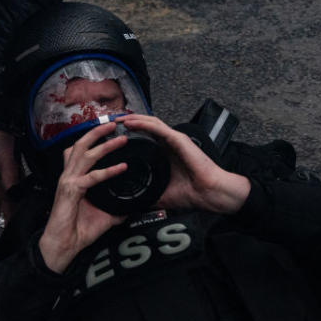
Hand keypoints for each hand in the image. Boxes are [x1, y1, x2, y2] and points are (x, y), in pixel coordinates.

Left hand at [0, 125, 20, 240]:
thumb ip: (9, 179)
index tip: (18, 241)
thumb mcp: (6, 161)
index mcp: (15, 187)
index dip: (17, 225)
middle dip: (4, 232)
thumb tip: (13, 197)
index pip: (17, 210)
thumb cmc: (1, 142)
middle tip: (1, 250)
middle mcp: (5, 191)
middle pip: (5, 216)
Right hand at [38, 122, 128, 272]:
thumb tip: (131, 206)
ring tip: (120, 138)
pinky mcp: (71, 191)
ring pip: (85, 155)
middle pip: (80, 145)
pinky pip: (92, 178)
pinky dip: (108, 171)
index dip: (94, 138)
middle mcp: (69, 175)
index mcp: (73, 177)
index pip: (81, 150)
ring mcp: (68, 181)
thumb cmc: (78, 230)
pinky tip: (122, 167)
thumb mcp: (103, 215)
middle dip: (97, 131)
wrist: (63, 246)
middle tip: (115, 123)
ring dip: (104, 145)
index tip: (110, 130)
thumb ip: (115, 207)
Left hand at [118, 114, 248, 213]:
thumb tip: (134, 202)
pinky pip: (157, 128)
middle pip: (146, 125)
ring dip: (133, 118)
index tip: (115, 133)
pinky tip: (130, 122)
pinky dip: (143, 123)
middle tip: (111, 122)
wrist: (210, 194)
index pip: (146, 136)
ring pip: (150, 122)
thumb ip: (150, 193)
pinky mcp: (178, 140)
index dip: (131, 131)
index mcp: (166, 152)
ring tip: (118, 118)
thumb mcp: (163, 193)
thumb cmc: (193, 193)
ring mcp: (175, 139)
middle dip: (129, 121)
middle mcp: (170, 143)